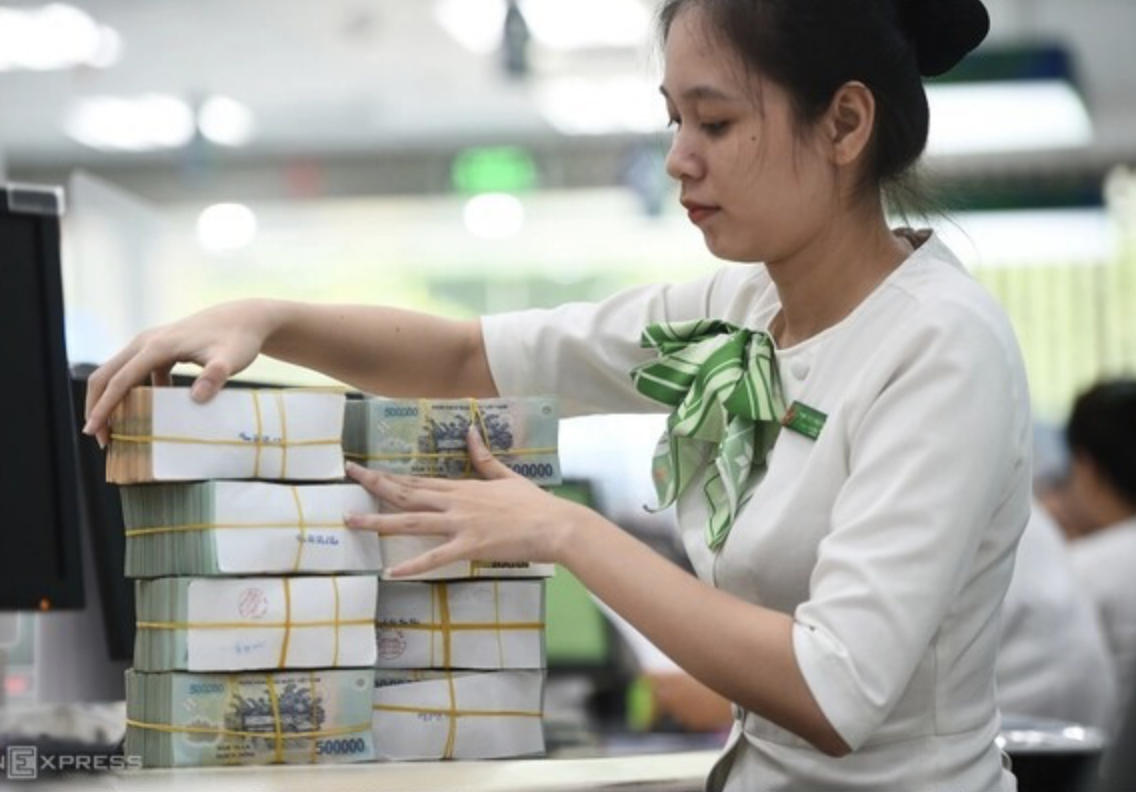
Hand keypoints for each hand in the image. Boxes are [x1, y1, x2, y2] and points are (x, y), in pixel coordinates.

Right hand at [83, 300, 273, 446]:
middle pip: (106, 374)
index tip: (95, 432)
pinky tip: (146, 414)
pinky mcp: (159, 350)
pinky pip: (136, 373)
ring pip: (118, 373)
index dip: (104, 407)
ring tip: (116, 431)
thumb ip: (214, 377)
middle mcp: (146, 342)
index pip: (120, 380)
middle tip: (99, 438)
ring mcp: (151, 344)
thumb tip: (196, 399)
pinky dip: (133, 393)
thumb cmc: (238, 340)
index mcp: (157, 347)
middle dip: (97, 406)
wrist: (245, 318)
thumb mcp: (231, 360)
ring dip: (111, 400)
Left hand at [344, 428, 583, 576]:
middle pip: (407, 493)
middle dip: (374, 485)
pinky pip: (435, 558)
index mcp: (463, 487)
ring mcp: (461, 524)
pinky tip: (390, 571)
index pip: (418, 479)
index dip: (389, 474)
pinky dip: (412, 566)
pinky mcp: (470, 546)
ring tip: (351, 522)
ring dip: (379, 522)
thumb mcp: (507, 476)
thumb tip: (470, 431)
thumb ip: (484, 457)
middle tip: (349, 475)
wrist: (555, 525)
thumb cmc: (534, 504)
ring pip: (412, 522)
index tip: (365, 469)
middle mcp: (456, 503)